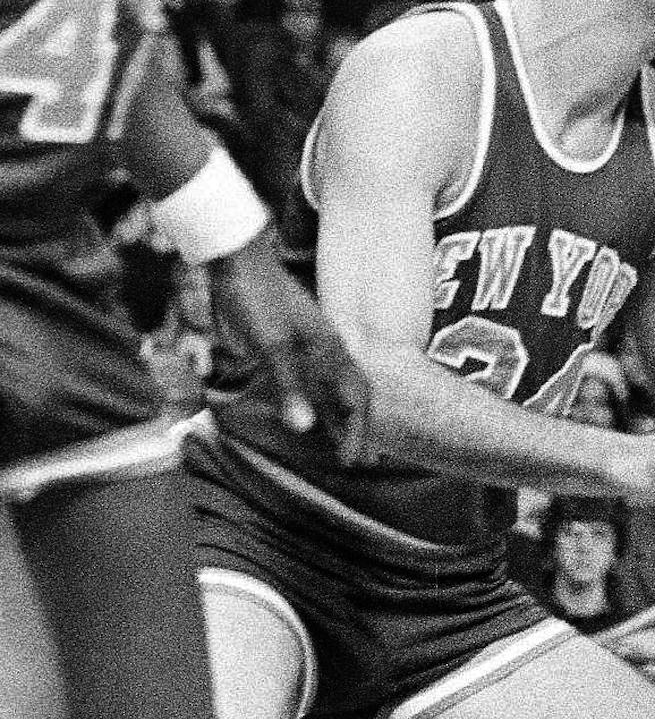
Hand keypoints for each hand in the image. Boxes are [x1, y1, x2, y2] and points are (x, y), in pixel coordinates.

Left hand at [208, 232, 371, 458]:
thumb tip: (305, 429)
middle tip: (355, 458)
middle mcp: (327, 348)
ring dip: (336, 413)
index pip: (355, 398)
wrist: (235, 256)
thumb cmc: (255, 299)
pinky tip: (307, 404)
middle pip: (351, 393)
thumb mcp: (271, 345)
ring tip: (338, 438)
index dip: (356, 431)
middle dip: (355, 426)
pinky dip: (315, 396)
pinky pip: (312, 375)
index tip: (354, 461)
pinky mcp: (289, 340)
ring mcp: (309, 343)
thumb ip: (289, 386)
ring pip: (332, 385)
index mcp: (330, 350)